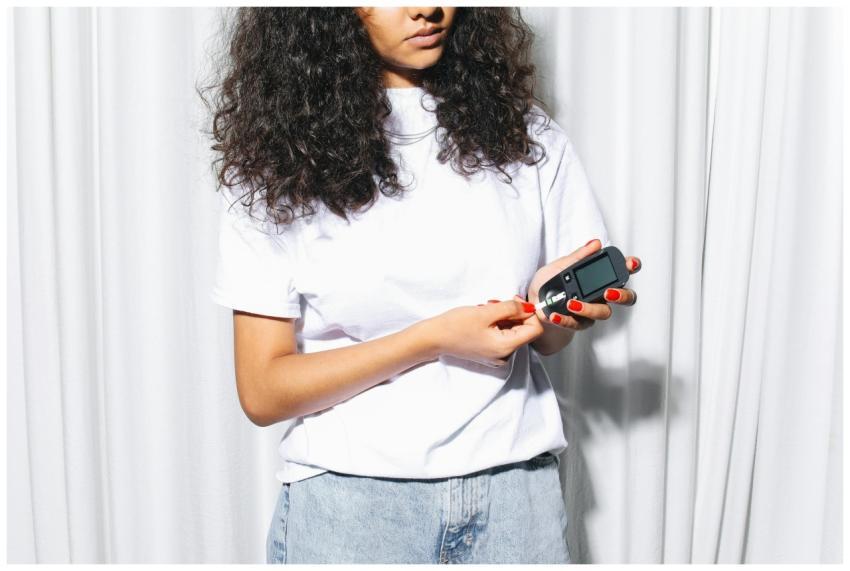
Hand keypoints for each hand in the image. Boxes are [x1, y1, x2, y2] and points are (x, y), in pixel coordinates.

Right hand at [425, 299, 543, 366]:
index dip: (529, 312)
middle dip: (514, 313)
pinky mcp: (490, 353)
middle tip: (496, 302)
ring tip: (487, 309)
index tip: (515, 300)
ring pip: (513, 331)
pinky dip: (498, 324)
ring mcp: (497, 356)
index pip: (534, 329)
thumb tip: (530, 307)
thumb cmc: (456, 325)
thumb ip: (512, 308)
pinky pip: (503, 336)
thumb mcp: (486, 311)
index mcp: (506, 347)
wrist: (434, 338)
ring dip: (504, 317)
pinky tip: (484, 317)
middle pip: (524, 331)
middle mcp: (505, 356)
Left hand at [528, 238, 640, 330]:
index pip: (622, 271)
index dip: (631, 267)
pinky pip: (578, 324)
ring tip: (572, 303)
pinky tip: (555, 315)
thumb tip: (595, 243)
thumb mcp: (559, 266)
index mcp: (599, 277)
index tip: (630, 264)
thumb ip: (578, 256)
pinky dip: (566, 319)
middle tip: (609, 292)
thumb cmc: (549, 283)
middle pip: (626, 297)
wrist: (533, 303)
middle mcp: (602, 295)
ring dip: (589, 308)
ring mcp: (593, 310)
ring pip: (604, 312)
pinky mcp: (580, 324)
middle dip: (622, 295)